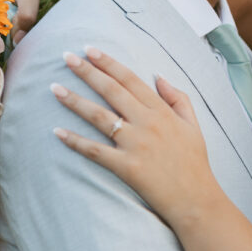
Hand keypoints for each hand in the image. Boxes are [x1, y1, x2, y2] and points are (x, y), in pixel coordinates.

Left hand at [51, 47, 223, 227]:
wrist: (196, 200)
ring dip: (75, 101)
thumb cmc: (195, 163)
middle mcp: (147, 124)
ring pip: (99, 117)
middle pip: (112, 91)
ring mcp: (135, 145)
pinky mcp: (126, 167)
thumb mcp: (193, 125)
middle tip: (66, 56)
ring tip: (54, 88)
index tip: (90, 50)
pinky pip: (95, 151)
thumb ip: (178, 98)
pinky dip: (75, 141)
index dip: (109, 63)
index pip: (131, 80)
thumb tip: (158, 76)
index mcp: (162, 111)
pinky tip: (57, 132)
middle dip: (88, 71)